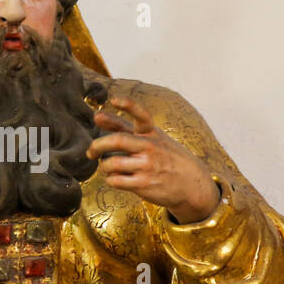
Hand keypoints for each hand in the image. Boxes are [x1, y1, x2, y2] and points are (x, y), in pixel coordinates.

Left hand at [87, 95, 219, 223]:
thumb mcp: (154, 139)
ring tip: (108, 168)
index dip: (127, 104)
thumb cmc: (168, 158)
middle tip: (90, 152)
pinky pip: (115, 180)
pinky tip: (115, 179)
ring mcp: (147, 166)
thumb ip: (125, 128)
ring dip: (104, 167)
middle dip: (97, 146)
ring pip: (112, 163)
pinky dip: (110, 180)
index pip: (140, 114)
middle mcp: (150, 147)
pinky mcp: (144, 184)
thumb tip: (97, 116)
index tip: (113, 99)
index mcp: (152, 133)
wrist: (192, 184)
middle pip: (116, 141)